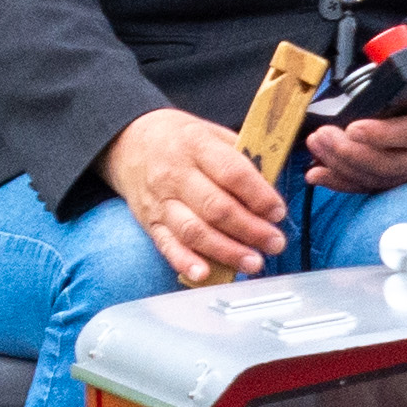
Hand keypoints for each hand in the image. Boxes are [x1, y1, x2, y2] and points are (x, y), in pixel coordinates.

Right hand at [104, 105, 285, 284]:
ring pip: (195, 231)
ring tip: (253, 262)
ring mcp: (160, 202)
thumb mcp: (209, 132)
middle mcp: (175, 174)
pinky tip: (205, 274)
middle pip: (216, 207)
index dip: (259, 195)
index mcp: (195, 145)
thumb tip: (271, 188)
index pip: (232, 173)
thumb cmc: (178, 139)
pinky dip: (186, 262)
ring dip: (227, 251)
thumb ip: (239, 157)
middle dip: (251, 229)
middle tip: (275, 243)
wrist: (128, 144)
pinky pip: (168, 246)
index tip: (278, 212)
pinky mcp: (150, 223)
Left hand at [305, 64, 406, 195]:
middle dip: (351, 154)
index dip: (383, 135)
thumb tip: (390, 51)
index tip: (354, 126)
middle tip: (322, 136)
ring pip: (381, 178)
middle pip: (391, 164)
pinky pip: (377, 186)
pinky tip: (320, 173)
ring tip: (316, 148)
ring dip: (343, 167)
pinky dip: (346, 182)